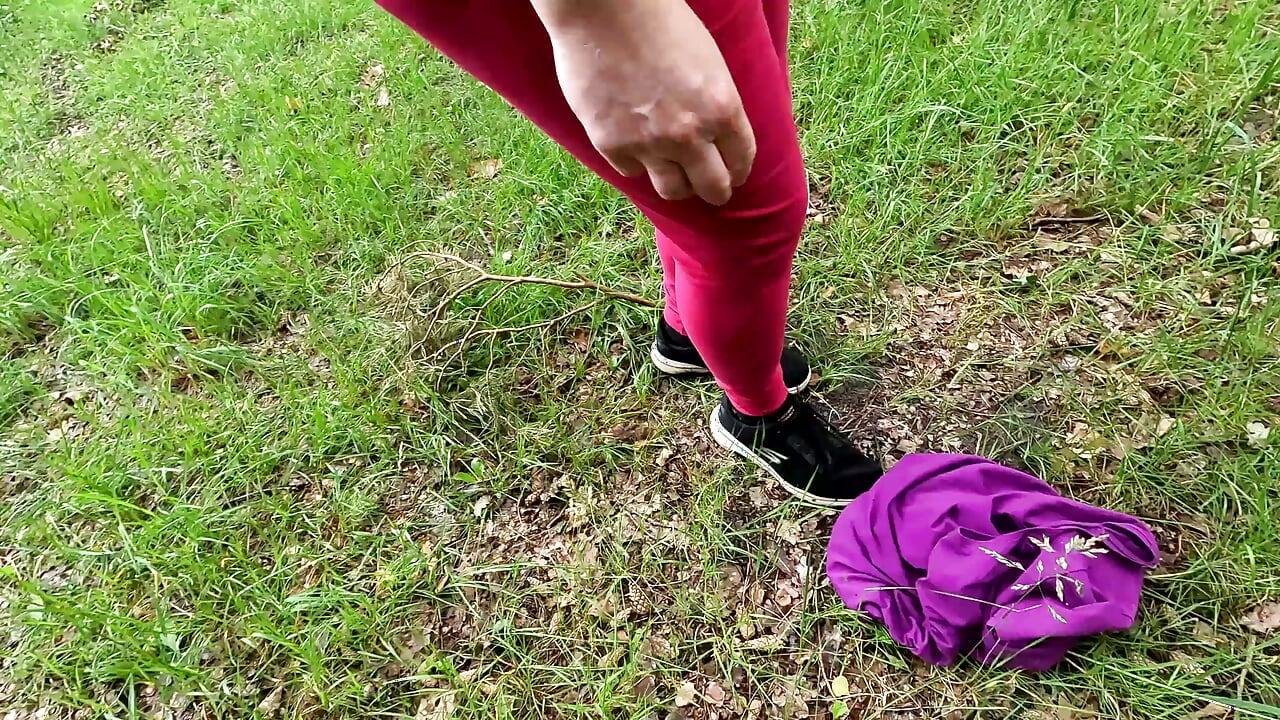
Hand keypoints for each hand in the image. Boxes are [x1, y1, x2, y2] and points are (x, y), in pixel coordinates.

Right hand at [532, 0, 755, 204]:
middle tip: (708, 188)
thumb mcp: (708, 61)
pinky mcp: (612, 145)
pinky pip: (632, 171)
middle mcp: (689, 134)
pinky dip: (635, 161)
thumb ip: (716, 103)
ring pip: (672, 190)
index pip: (741, 160)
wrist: (604, 8)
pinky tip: (632, 141)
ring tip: (672, 172)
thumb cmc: (659, 21)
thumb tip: (717, 136)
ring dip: (676, 183)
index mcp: (722, 108)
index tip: (732, 175)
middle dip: (715, 190)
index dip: (737, 171)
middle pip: (712, 188)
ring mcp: (649, 144)